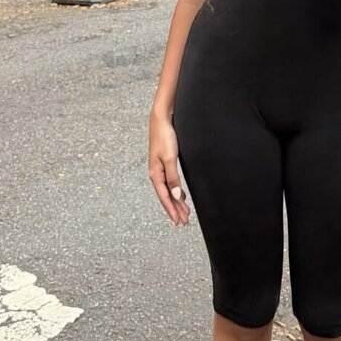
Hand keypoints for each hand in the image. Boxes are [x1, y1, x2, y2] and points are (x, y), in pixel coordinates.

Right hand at [148, 112, 189, 226]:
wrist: (161, 119)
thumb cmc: (164, 136)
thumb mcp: (170, 158)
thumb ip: (173, 178)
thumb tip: (176, 197)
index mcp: (155, 174)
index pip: (164, 198)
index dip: (172, 211)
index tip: (178, 222)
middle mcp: (156, 173)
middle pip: (167, 196)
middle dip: (175, 209)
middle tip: (184, 222)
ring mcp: (160, 168)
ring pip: (169, 190)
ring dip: (177, 201)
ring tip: (184, 212)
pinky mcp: (164, 162)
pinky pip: (170, 182)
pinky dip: (176, 191)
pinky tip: (181, 195)